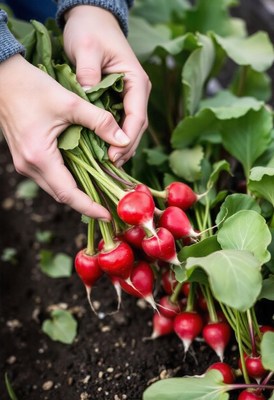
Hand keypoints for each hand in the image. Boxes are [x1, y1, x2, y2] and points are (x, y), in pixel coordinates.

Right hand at [0, 55, 132, 218]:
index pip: (68, 194)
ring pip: (55, 187)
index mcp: (39, 157)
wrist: (3, 78)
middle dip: (86, 204)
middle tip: (110, 206)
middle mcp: (29, 166)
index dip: (89, 207)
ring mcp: (25, 163)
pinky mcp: (25, 157)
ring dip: (77, 192)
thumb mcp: (70, 102)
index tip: (108, 215)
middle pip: (61, 195)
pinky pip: (49, 176)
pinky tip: (83, 174)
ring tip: (101, 192)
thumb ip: (99, 121)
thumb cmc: (32, 87)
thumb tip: (123, 140)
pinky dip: (67, 179)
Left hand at [63, 5, 150, 166]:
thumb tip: (88, 95)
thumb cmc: (89, 31)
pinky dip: (113, 138)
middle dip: (125, 148)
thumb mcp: (86, 47)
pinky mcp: (119, 100)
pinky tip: (104, 151)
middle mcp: (137, 92)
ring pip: (130, 129)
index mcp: (136, 81)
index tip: (113, 155)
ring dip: (121, 147)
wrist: (91, 20)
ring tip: (108, 165)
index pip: (137, 117)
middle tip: (110, 166)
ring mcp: (130, 97)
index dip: (126, 138)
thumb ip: (89, 71)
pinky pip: (120, 124)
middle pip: (136, 128)